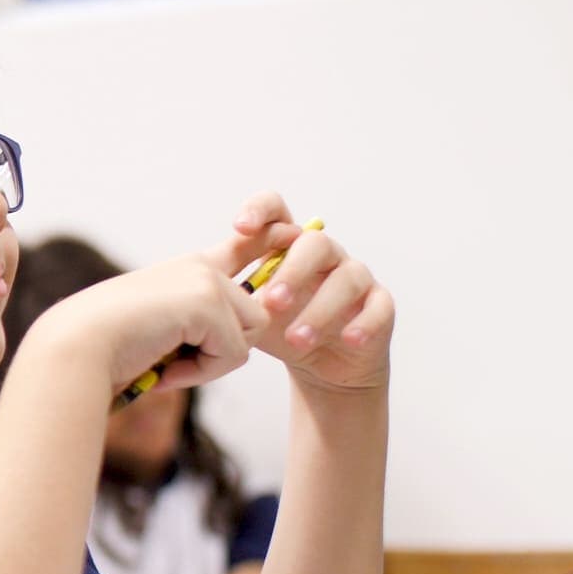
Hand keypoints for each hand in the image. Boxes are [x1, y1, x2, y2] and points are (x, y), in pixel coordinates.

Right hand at [27, 253, 269, 395]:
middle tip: (173, 364)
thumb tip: (238, 343)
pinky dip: (201, 374)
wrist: (74, 349)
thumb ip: (194, 325)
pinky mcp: (208, 304)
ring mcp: (205, 282)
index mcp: (185, 269)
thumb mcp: (156, 330)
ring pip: (250, 334)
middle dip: (224, 350)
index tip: (289, 235)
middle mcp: (199, 267)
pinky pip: (234, 355)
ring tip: (167, 366)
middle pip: (255, 314)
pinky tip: (164, 369)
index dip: (271, 240)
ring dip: (213, 364)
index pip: (244, 246)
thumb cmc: (103, 349)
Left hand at [227, 192, 394, 393]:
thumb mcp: (247, 311)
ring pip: (346, 279)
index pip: (277, 211)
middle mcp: (325, 253)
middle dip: (291, 273)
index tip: (239, 228)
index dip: (260, 211)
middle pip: (314, 244)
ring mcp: (356, 276)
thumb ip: (226, 295)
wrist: (319, 362)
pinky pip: (379, 307)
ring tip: (296, 340)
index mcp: (288, 246)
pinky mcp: (380, 305)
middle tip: (270, 304)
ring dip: (319, 310)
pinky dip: (364, 323)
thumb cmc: (278, 326)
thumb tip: (192, 291)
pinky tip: (348, 339)